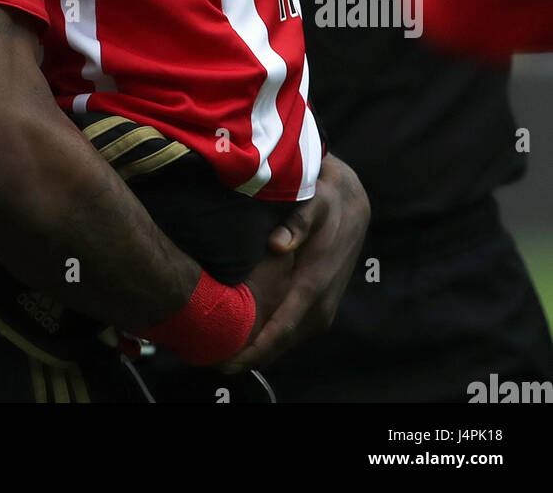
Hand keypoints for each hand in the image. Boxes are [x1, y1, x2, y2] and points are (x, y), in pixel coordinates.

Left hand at [223, 153, 368, 372]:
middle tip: (211, 361)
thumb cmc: (326, 204)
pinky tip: (246, 339)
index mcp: (315, 286)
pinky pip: (290, 331)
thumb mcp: (314, 203)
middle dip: (249, 356)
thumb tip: (276, 244)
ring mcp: (322, 311)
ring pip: (285, 340)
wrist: (353, 207)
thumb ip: (297, 223)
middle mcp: (321, 306)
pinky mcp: (319, 308)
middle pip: (281, 343)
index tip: (228, 362)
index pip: (282, 327)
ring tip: (222, 354)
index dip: (256, 348)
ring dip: (258, 350)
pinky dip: (269, 339)